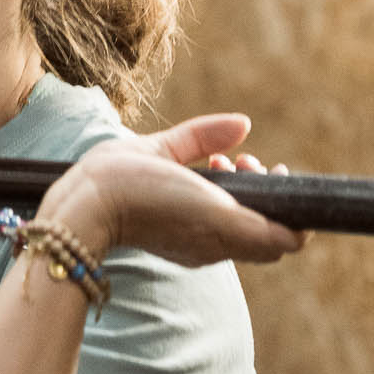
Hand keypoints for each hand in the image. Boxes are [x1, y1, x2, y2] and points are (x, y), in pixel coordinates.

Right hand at [38, 112, 307, 269]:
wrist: (83, 211)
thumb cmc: (126, 183)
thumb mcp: (167, 152)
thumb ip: (206, 137)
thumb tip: (244, 122)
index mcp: (221, 228)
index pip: (283, 238)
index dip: (289, 203)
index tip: (273, 168)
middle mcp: (215, 247)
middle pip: (266, 234)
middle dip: (264, 192)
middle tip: (244, 162)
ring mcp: (198, 251)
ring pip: (243, 233)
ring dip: (242, 195)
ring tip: (220, 163)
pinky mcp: (182, 248)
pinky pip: (221, 235)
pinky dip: (222, 205)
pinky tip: (201, 175)